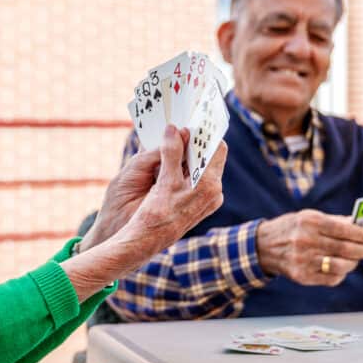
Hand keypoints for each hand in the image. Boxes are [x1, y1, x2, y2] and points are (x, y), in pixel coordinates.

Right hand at [63, 125, 226, 297]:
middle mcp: (213, 192)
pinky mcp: (196, 203)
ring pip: (200, 167)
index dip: (204, 134)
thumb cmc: (156, 213)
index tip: (193, 121)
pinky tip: (168, 159)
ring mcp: (205, 199)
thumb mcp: (164, 179)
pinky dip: (182, 166)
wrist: (145, 241)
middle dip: (194, 143)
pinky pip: (193, 177)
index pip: (216, 149)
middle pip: (208, 157)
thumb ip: (171, 152)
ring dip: (186, 154)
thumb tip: (174, 130)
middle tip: (179, 128)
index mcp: (210, 186)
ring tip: (171, 140)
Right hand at [256, 210, 362, 285]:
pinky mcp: (302, 276)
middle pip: (345, 249)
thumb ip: (335, 221)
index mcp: (309, 223)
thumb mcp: (309, 217)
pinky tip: (342, 267)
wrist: (263, 247)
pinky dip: (341, 273)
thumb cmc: (291, 228)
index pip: (344, 229)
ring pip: (341, 265)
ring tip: (357, 258)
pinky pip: (331, 278)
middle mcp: (305, 241)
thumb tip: (362, 224)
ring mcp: (303, 261)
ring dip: (354, 263)